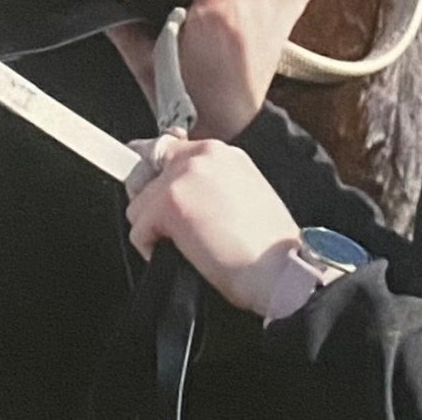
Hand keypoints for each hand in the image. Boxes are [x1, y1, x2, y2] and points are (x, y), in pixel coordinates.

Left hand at [124, 136, 300, 316]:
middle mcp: (200, 154)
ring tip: (191, 246)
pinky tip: (185, 256)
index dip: (159, 180)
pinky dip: (151, 250)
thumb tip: (178, 192)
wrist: (283, 270)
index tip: (158, 196)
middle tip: (179, 231)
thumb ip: (208, 184)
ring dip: (155, 230)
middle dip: (154, 205)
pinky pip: (138, 230)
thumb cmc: (268, 247)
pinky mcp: (169, 203)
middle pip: (145, 174)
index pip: (166, 150)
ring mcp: (182, 176)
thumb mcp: (243, 196)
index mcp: (221, 152)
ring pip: (139, 205)